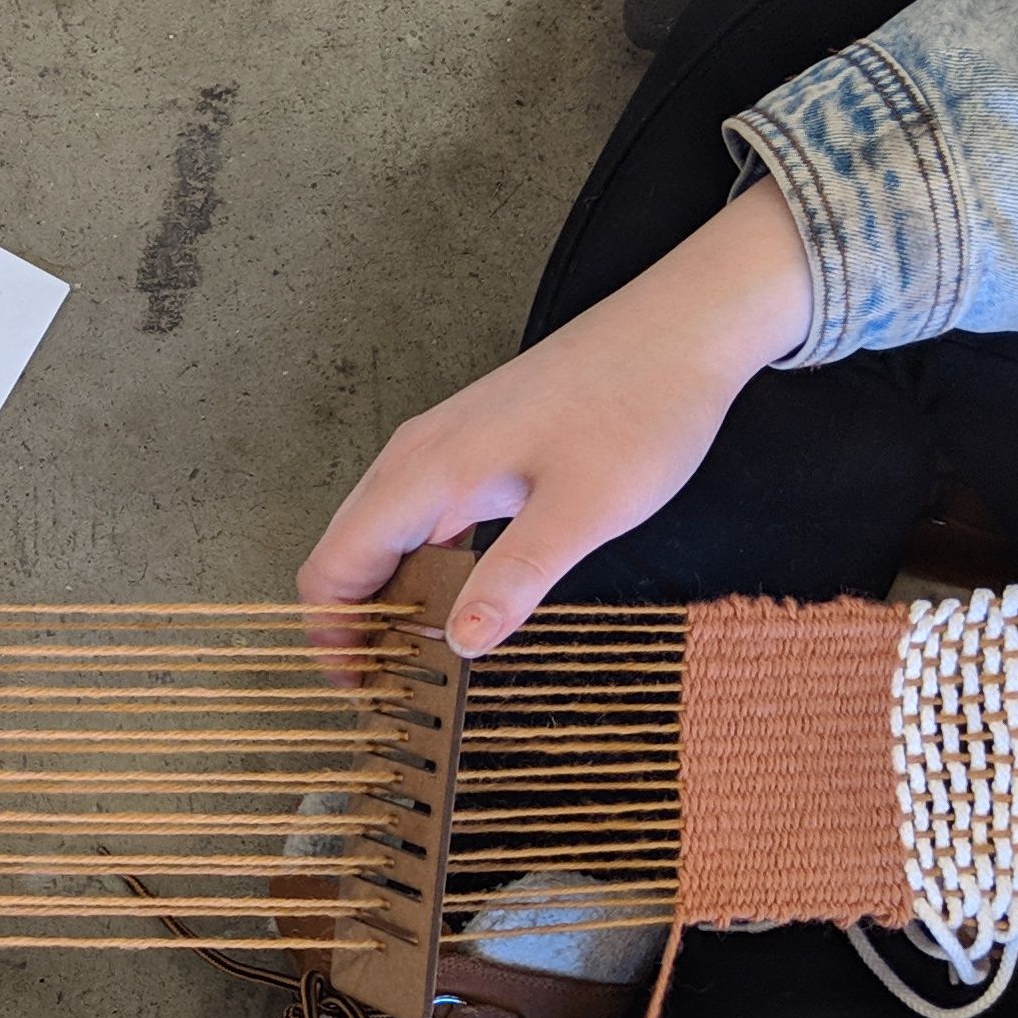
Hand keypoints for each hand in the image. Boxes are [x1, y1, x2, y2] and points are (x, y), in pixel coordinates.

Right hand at [300, 182, 813, 653]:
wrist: (686, 328)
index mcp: (424, 473)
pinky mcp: (477, 445)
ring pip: (382, 535)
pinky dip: (425, 565)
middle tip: (399, 688)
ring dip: (392, 596)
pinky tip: (467, 595)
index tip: (365, 690)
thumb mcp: (584, 511)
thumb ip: (513, 579)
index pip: (332, 569)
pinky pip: (422, 517)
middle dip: (356, 626)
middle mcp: (417, 456)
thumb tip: (459, 644)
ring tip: (430, 655)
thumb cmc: (639, 407)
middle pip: (345, 555)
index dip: (333, 637)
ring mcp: (445, 447)